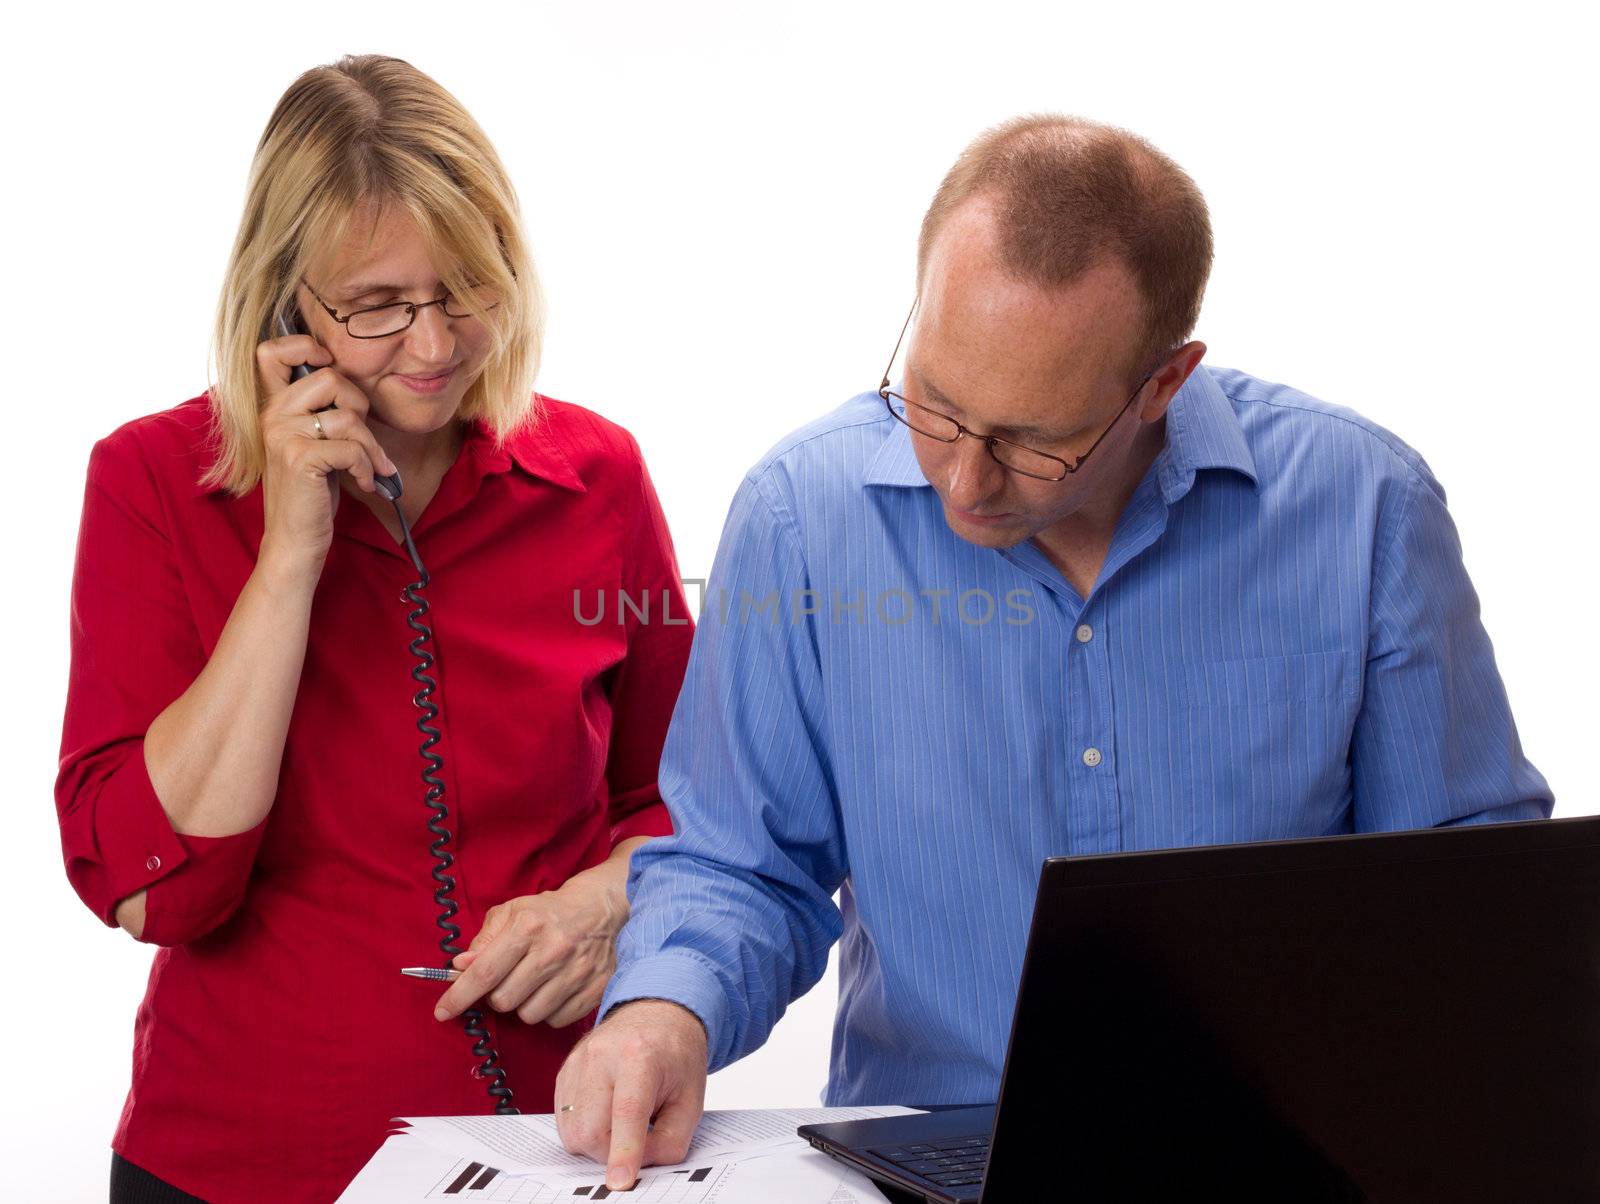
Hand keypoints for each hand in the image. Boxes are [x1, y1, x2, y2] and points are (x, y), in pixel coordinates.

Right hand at [254, 328, 397, 576]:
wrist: (295, 539)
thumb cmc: (312, 491)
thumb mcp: (315, 443)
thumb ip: (323, 411)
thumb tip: (357, 384)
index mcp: (273, 406)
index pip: (271, 351)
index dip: (305, 346)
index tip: (333, 371)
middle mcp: (272, 415)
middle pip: (332, 379)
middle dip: (361, 409)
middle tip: (363, 439)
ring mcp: (282, 435)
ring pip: (349, 417)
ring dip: (372, 448)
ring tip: (371, 468)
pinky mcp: (299, 458)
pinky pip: (352, 447)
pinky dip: (368, 467)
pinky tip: (365, 482)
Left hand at [433, 873, 628, 1027]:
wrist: (600, 909)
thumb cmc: (547, 913)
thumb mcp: (511, 913)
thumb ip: (483, 941)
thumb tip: (460, 966)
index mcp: (528, 927)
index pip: (485, 972)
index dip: (458, 996)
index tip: (442, 1012)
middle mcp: (553, 950)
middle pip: (504, 1000)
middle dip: (497, 996)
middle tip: (506, 980)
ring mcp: (577, 972)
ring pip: (529, 1015)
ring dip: (523, 1005)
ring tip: (532, 984)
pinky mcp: (595, 988)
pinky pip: (556, 1021)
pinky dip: (549, 1011)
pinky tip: (553, 990)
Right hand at [555, 999, 708, 1190]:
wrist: (657, 1015)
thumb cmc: (676, 1056)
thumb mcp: (692, 1099)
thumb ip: (670, 1141)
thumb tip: (639, 1167)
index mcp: (640, 1054)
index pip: (627, 1110)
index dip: (624, 1150)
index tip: (620, 1181)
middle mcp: (602, 1055)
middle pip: (589, 1129)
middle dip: (611, 1152)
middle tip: (637, 1140)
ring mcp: (578, 1062)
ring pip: (572, 1131)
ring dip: (597, 1142)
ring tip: (623, 1120)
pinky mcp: (564, 1073)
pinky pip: (564, 1121)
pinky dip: (585, 1129)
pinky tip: (607, 1111)